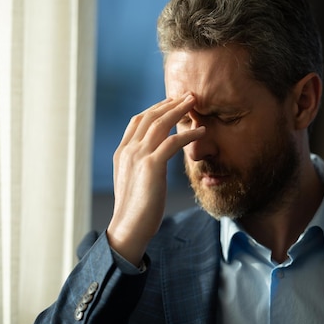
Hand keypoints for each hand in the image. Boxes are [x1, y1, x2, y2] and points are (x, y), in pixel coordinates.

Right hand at [106, 95, 204, 265]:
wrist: (129, 228)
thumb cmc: (136, 209)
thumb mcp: (135, 181)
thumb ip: (141, 165)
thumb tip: (156, 159)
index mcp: (122, 152)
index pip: (138, 121)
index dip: (156, 108)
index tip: (171, 102)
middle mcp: (128, 150)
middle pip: (150, 116)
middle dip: (170, 103)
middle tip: (188, 95)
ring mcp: (138, 156)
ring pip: (161, 124)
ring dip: (179, 110)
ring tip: (195, 103)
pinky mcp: (151, 166)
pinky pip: (173, 142)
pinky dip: (188, 134)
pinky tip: (201, 131)